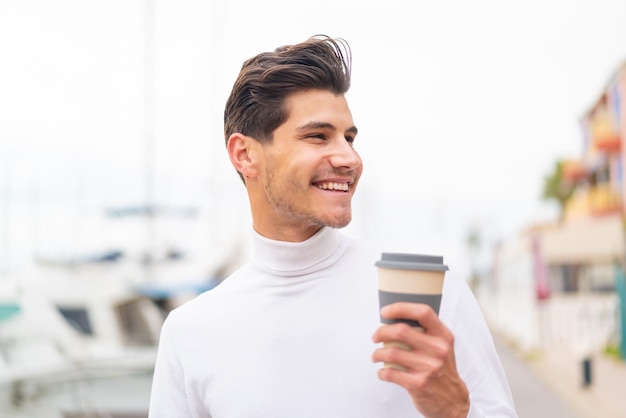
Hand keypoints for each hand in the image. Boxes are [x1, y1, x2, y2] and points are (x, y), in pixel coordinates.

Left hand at [371, 302, 469, 417]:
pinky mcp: (418, 384)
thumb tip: (395, 318)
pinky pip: (391, 373)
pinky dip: (382, 372)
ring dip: (377, 353)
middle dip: (381, 332)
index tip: (385, 311)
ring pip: (392, 352)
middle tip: (376, 336)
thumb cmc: (442, 369)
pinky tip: (383, 371)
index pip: (422, 313)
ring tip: (376, 355)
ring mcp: (429, 367)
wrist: (452, 399)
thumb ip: (426, 331)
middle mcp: (438, 350)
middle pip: (401, 331)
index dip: (400, 308)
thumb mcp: (443, 346)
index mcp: (443, 336)